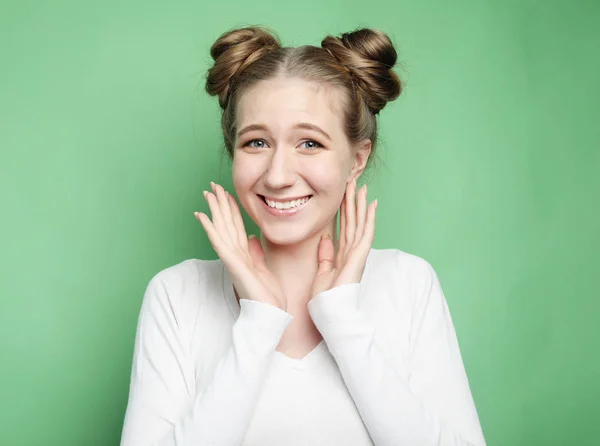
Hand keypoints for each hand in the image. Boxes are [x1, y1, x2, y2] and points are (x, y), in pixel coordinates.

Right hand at [194, 182, 286, 311]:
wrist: (270, 313)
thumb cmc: (267, 295)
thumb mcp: (264, 268)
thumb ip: (256, 252)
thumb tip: (253, 238)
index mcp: (244, 254)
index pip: (236, 226)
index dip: (231, 210)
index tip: (226, 194)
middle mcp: (236, 254)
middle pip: (226, 224)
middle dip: (219, 204)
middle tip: (212, 186)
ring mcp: (233, 259)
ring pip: (221, 229)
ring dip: (214, 210)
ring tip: (208, 193)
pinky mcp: (233, 264)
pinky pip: (220, 243)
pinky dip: (211, 229)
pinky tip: (203, 217)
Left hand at [310, 179, 377, 298]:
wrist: (330, 310)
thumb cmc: (326, 297)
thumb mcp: (322, 271)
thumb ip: (326, 254)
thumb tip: (326, 238)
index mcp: (342, 254)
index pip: (344, 227)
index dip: (344, 210)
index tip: (344, 195)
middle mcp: (352, 251)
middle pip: (353, 221)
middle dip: (353, 202)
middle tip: (353, 183)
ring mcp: (357, 253)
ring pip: (360, 223)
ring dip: (360, 205)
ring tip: (361, 187)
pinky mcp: (360, 256)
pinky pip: (365, 233)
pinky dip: (369, 218)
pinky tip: (371, 205)